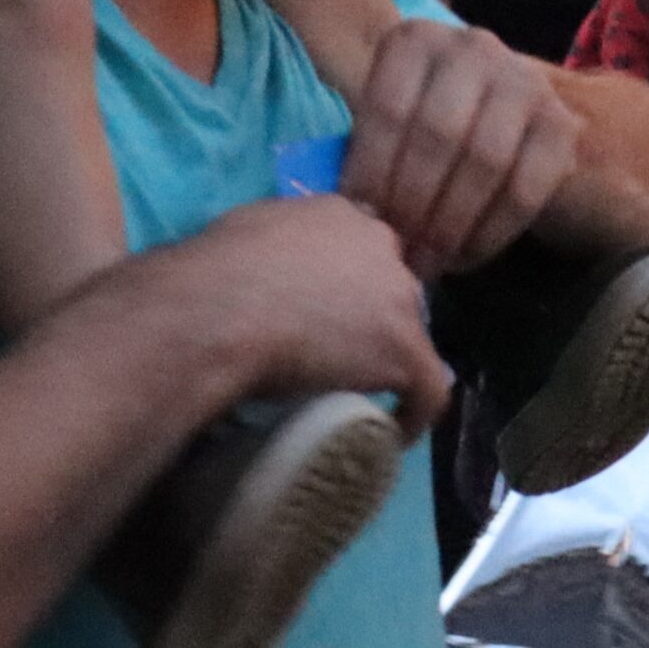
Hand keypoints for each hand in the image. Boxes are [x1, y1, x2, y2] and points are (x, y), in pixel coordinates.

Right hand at [192, 198, 450, 439]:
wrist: (228, 307)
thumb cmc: (220, 271)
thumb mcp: (248, 232)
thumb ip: (275, 244)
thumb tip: (265, 267)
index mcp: (341, 214)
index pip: (361, 248)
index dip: (350, 282)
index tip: (330, 310)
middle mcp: (379, 244)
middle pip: (390, 284)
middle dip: (372, 315)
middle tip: (337, 350)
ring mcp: (399, 296)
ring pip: (408, 331)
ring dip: (387, 357)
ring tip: (359, 391)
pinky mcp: (405, 349)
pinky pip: (428, 388)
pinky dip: (415, 412)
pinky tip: (394, 433)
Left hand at [337, 21, 582, 280]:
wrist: (485, 105)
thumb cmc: (413, 121)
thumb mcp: (380, 117)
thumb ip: (361, 151)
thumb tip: (347, 217)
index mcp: (415, 40)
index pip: (389, 108)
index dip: (373, 172)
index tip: (362, 222)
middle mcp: (473, 46)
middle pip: (438, 133)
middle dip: (413, 203)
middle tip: (398, 251)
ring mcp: (523, 79)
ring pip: (486, 159)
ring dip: (452, 223)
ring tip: (428, 261)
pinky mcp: (560, 122)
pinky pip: (527, 187)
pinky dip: (492, 232)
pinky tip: (464, 257)